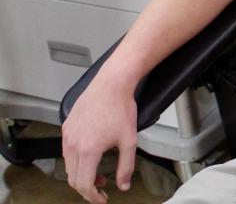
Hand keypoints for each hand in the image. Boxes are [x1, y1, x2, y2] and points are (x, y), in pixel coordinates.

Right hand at [61, 77, 137, 203]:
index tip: (102, 200)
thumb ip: (126, 166)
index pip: (84, 184)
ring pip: (68, 165)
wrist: (111, 85)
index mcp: (88, 150)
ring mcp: (67, 135)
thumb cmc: (121, 108)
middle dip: (87, 188)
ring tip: (99, 172)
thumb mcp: (129, 141)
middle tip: (102, 189)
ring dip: (81, 174)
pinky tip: (91, 155)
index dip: (93, 196)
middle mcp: (73, 144)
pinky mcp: (66, 127)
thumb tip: (123, 185)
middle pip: (73, 178)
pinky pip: (67, 151)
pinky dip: (77, 160)